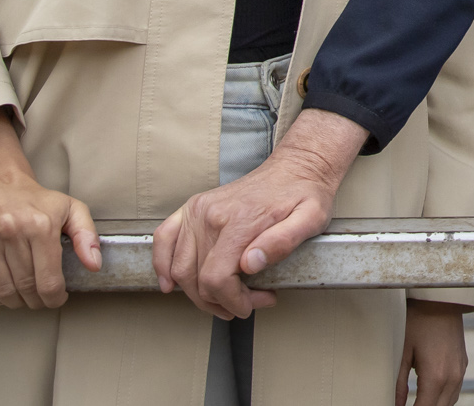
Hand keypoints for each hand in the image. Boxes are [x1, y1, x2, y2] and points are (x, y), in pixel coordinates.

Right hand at [0, 108, 101, 308]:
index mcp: (40, 225)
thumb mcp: (71, 209)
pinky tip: (3, 290)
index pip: (48, 280)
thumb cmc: (36, 200)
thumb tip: (94, 265)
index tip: (57, 298)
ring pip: (2, 291)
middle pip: (25, 288)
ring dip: (16, 301)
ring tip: (24, 296)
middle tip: (40, 298)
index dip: (54, 298)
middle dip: (36, 300)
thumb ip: (86, 236)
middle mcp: (9, 231)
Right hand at [152, 109, 367, 318]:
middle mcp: (211, 214)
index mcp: (239, 220)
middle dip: (219, 301)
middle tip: (245, 303)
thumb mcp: (311, 218)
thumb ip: (284, 241)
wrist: (296, 167)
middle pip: (197, 278)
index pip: (216, 278)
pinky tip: (169, 283)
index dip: (230, 301)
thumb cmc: (304, 195)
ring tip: (224, 298)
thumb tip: (250, 264)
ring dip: (197, 293)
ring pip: (180, 268)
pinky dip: (162, 263)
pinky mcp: (192, 207)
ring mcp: (198, 210)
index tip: (248, 306)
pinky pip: (164, 238)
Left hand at [398, 300, 471, 405]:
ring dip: (434, 405)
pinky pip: (454, 391)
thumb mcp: (402, 353)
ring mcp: (460, 371)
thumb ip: (398, 384)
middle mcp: (452, 377)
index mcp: (436, 376)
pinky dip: (443, 399)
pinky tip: (430, 395)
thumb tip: (394, 405)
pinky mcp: (462, 364)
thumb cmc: (417, 322)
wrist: (441, 299)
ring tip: (417, 402)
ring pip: (449, 403)